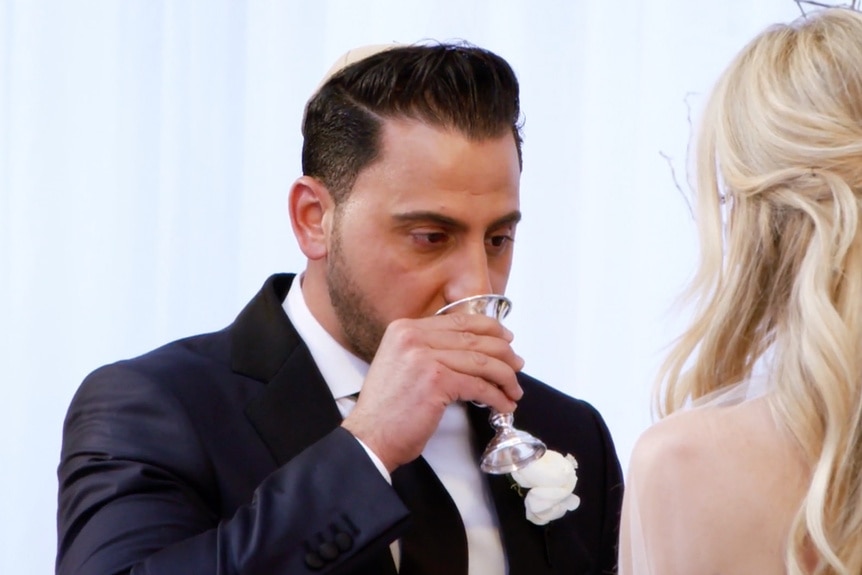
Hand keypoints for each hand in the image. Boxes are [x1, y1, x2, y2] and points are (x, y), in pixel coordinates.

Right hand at [341, 312, 524, 471]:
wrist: (369, 437)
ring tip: (513, 390)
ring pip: (481, 361)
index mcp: (404, 329)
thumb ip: (428, 350)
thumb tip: (469, 349)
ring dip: (504, 377)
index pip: (458, 320)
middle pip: (474, 338)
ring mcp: (424, 357)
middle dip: (503, 353)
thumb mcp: (401, 364)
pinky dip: (496, 397)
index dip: (489, 329)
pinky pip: (478, 385)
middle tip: (516, 365)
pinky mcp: (436, 381)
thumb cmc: (387, 410)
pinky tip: (502, 405)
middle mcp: (413, 337)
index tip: (505, 339)